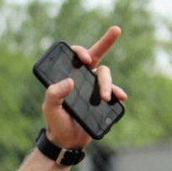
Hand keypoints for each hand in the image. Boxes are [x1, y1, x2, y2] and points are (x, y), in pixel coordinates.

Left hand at [42, 26, 127, 148]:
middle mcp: (81, 78)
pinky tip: (121, 97)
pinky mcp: (102, 99)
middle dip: (106, 41)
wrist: (67, 141)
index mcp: (67, 76)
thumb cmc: (55, 122)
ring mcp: (93, 88)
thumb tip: (69, 82)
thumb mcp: (50, 109)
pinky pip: (114, 91)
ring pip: (105, 75)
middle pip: (96, 56)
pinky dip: (118, 92)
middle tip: (116, 29)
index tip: (84, 58)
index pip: (74, 57)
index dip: (80, 52)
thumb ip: (54, 95)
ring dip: (108, 83)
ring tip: (107, 97)